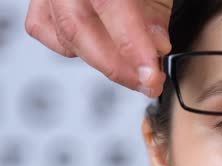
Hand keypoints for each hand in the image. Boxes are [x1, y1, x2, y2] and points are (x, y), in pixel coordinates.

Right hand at [25, 0, 172, 97]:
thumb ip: (154, 9)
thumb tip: (158, 46)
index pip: (110, 5)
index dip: (131, 45)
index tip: (150, 74)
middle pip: (78, 28)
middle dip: (118, 67)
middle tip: (149, 83)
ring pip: (64, 35)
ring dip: (103, 61)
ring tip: (135, 71)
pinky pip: (46, 29)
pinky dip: (74, 47)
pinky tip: (100, 47)